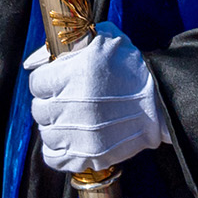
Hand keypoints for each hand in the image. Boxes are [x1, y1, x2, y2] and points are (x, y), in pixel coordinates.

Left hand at [24, 29, 166, 171]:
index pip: (37, 82)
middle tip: (65, 99)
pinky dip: (57, 150)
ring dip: (54, 126)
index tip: (56, 81)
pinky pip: (54, 158)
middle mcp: (75, 105)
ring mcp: (81, 134)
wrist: (162, 103)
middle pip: (39, 109)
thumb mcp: (107, 40)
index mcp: (77, 74)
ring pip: (45, 133)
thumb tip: (34, 60)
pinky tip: (69, 139)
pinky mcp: (89, 155)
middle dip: (50, 102)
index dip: (46, 80)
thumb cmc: (133, 69)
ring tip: (70, 119)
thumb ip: (70, 43)